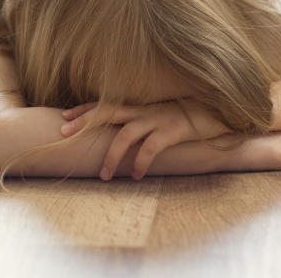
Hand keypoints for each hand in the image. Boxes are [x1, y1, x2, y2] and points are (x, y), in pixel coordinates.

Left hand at [60, 100, 228, 179]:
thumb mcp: (159, 116)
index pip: (106, 104)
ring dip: (111, 155)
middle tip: (64, 134)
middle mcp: (143, 111)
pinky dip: (140, 162)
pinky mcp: (172, 131)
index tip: (64, 116)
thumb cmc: (186, 116)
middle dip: (85, 122)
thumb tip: (122, 137)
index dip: (85, 109)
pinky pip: (151, 148)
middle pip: (108, 112)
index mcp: (139, 107)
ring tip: (103, 176)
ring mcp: (157, 120)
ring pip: (126, 134)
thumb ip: (142, 122)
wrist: (216, 110)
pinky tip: (135, 175)